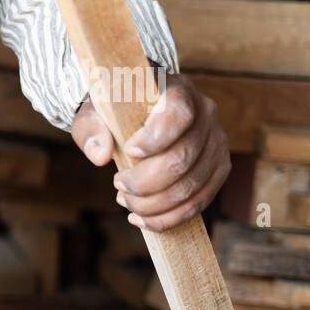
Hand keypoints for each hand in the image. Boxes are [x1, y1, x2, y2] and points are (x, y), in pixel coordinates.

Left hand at [71, 74, 230, 232]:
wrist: (138, 112)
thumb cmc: (115, 112)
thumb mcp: (94, 113)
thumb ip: (91, 129)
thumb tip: (100, 155)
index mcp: (177, 90)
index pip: (178, 114)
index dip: (156, 138)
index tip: (129, 151)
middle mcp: (206, 113)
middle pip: (183, 158)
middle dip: (145, 182)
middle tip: (118, 185)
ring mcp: (216, 142)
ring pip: (192, 185)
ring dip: (154, 204)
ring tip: (126, 201)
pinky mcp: (217, 168)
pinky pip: (200, 200)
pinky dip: (169, 217)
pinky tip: (142, 219)